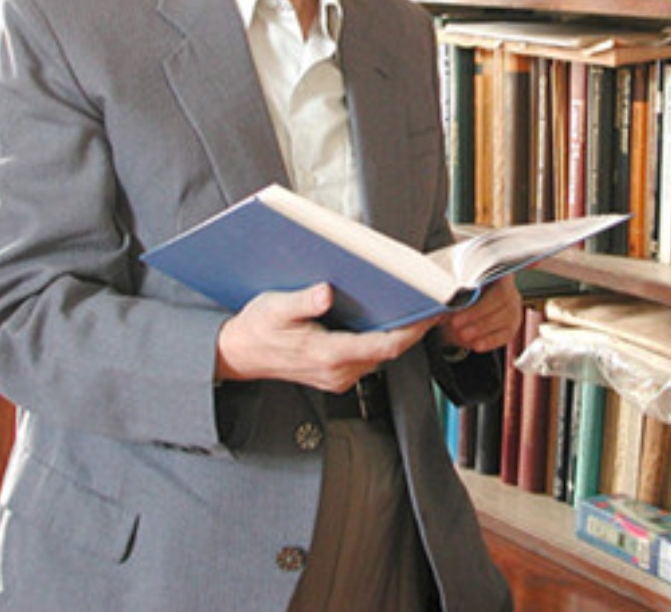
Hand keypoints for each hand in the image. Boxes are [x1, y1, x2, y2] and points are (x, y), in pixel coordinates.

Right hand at [215, 283, 435, 392]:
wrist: (238, 355)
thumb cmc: (257, 328)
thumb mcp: (275, 307)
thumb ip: (302, 302)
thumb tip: (326, 293)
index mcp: (328, 354)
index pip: (383, 345)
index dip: (412, 331)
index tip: (431, 313)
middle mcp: (337, 372)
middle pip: (388, 351)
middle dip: (412, 330)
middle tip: (432, 304)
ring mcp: (337, 377)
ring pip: (380, 357)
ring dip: (398, 336)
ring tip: (414, 309)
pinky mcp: (335, 375)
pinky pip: (367, 359)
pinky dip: (381, 342)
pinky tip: (384, 322)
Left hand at [433, 274, 521, 354]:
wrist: (469, 312)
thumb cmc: (464, 293)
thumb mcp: (458, 286)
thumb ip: (453, 287)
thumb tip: (440, 296)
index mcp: (498, 274)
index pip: (497, 274)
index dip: (482, 282)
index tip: (461, 295)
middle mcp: (510, 291)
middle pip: (500, 298)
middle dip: (476, 312)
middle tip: (456, 322)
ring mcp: (513, 310)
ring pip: (503, 318)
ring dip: (481, 328)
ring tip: (462, 335)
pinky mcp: (511, 327)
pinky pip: (504, 335)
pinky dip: (489, 341)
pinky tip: (476, 345)